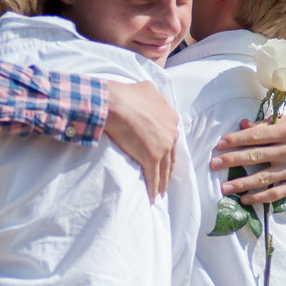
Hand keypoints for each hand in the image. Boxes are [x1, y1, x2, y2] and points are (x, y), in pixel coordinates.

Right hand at [105, 81, 178, 202]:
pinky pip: (153, 177)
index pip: (171, 136)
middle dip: (168, 169)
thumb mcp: (147, 89)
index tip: (164, 154)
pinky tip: (152, 197)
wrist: (115, 103)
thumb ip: (154, 97)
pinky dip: (153, 188)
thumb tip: (152, 98)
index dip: (167, 147)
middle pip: (171, 156)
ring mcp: (163, 146)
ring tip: (160, 192)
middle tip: (166, 179)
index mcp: (171, 117)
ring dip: (162, 182)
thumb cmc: (126, 93)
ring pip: (164, 169)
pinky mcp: (151, 158)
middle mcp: (171, 132)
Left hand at [211, 117, 285, 204]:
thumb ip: (264, 125)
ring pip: (264, 178)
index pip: (256, 136)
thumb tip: (242, 124)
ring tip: (224, 188)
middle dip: (232, 160)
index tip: (219, 145)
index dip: (236, 140)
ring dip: (242, 184)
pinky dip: (260, 198)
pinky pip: (277, 193)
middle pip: (257, 156)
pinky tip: (244, 199)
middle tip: (213, 164)